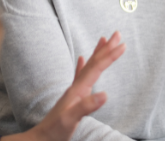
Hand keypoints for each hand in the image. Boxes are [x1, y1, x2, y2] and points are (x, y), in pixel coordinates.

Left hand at [3, 32, 125, 140]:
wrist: (41, 138)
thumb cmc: (55, 130)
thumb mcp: (71, 119)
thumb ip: (86, 106)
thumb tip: (105, 94)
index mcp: (78, 89)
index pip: (97, 68)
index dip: (110, 56)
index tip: (123, 45)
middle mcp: (76, 86)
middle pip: (93, 62)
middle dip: (106, 48)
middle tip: (117, 34)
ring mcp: (74, 90)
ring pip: (88, 66)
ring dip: (98, 52)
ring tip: (104, 40)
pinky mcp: (72, 96)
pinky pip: (79, 75)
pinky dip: (83, 65)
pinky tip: (81, 58)